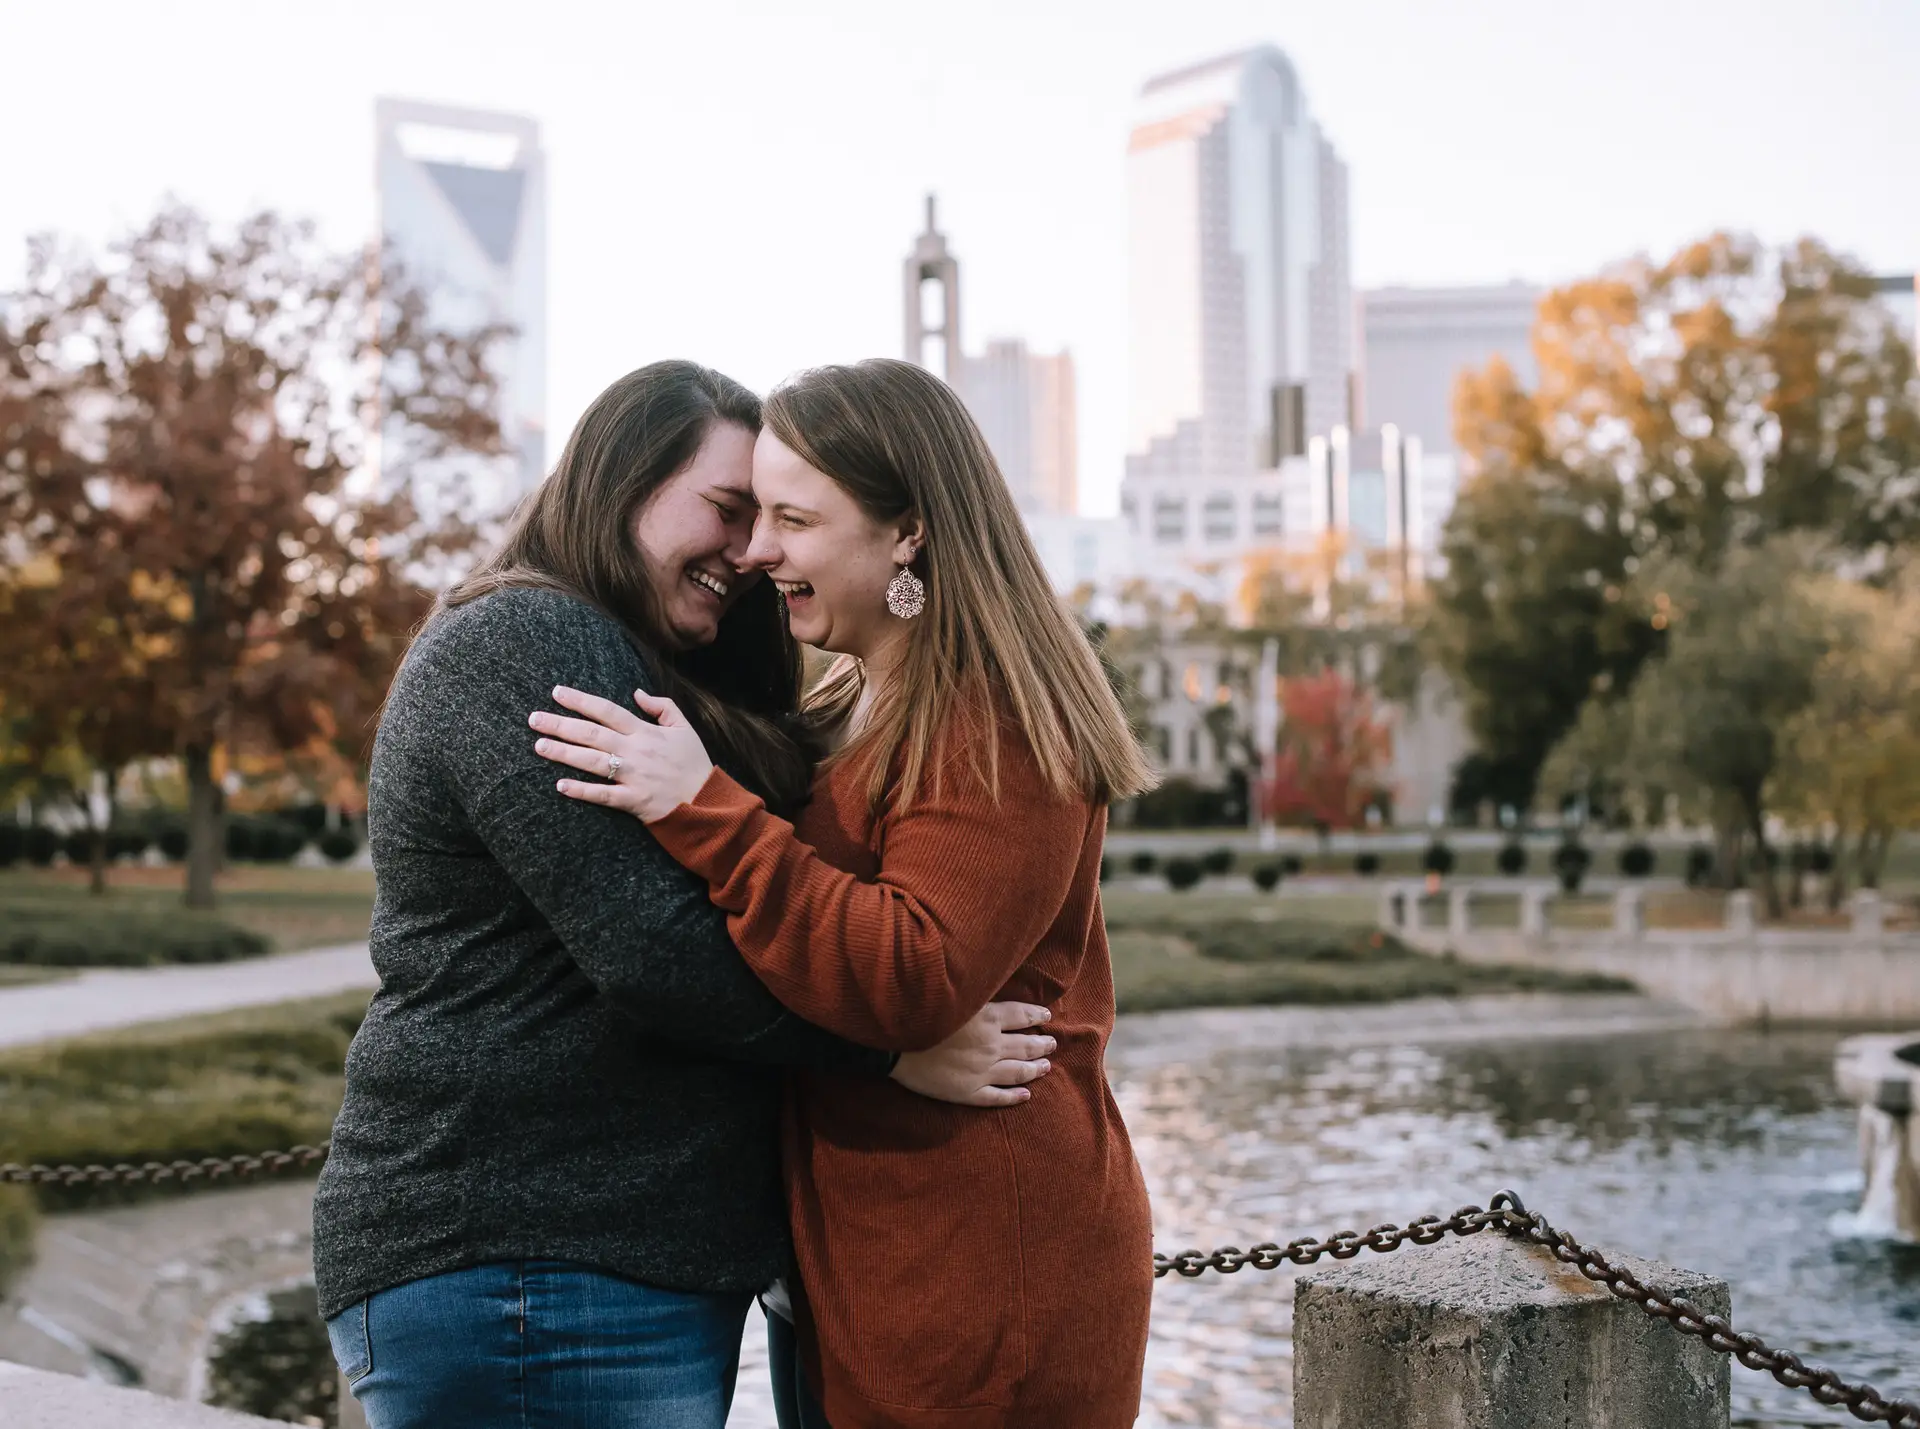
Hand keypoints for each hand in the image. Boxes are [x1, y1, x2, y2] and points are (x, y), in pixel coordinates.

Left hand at [530, 687, 713, 822]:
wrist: (708, 802)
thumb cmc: (695, 764)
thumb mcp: (685, 728)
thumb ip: (662, 707)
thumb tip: (637, 693)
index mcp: (645, 732)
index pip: (607, 711)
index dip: (581, 701)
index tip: (557, 693)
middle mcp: (635, 751)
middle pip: (591, 734)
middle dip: (560, 725)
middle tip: (534, 719)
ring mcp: (633, 776)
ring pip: (592, 762)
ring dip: (563, 753)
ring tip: (539, 746)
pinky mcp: (634, 801)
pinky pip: (603, 795)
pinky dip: (582, 791)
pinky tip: (560, 785)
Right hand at [891, 1001, 1055, 1108]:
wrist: (893, 1043)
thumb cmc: (920, 1011)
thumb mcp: (953, 992)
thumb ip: (977, 994)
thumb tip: (994, 987)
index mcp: (988, 1019)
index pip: (1021, 1016)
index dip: (1036, 1015)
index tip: (1046, 1016)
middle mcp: (990, 1046)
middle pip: (1024, 1046)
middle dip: (1041, 1045)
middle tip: (1052, 1044)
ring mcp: (980, 1072)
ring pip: (1016, 1072)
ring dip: (1034, 1069)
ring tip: (1046, 1067)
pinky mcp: (967, 1093)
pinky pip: (996, 1098)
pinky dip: (1014, 1097)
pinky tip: (1025, 1095)